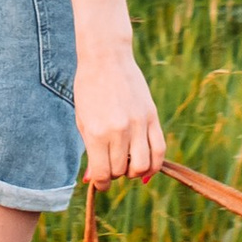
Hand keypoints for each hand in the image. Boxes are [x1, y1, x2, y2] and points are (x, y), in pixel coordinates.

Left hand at [75, 44, 166, 187]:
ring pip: (142, 166)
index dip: (101, 183)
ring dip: (133, 172)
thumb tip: (91, 179)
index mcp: (96, 133)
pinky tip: (146, 168)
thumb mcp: (82, 120)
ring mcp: (138, 124)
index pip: (103, 173)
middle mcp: (118, 131)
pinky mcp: (152, 117)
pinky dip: (154, 165)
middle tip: (110, 165)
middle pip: (121, 171)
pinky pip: (159, 150)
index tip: (100, 182)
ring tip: (127, 164)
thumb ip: (89, 150)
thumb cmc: (88, 88)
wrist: (106, 58)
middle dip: (114, 174)